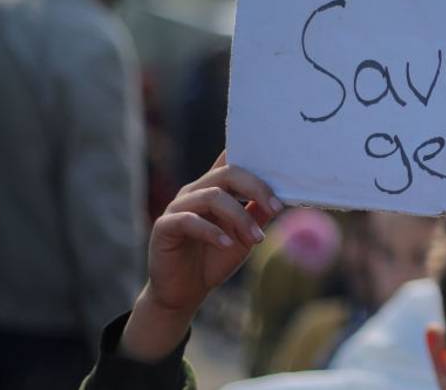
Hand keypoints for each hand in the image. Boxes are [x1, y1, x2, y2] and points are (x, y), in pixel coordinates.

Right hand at [121, 152, 282, 361]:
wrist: (185, 291)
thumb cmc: (214, 259)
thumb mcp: (245, 236)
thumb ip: (258, 214)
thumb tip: (281, 198)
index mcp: (215, 189)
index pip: (230, 160)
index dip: (251, 155)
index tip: (280, 166)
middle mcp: (195, 192)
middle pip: (227, 173)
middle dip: (256, 188)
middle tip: (276, 208)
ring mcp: (177, 208)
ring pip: (212, 196)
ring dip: (239, 217)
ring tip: (256, 239)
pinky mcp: (164, 227)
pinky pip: (188, 220)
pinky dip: (211, 231)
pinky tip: (226, 245)